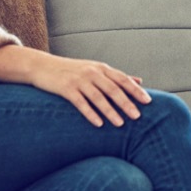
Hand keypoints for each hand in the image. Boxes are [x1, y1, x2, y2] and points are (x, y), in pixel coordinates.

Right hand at [31, 54, 151, 126]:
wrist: (42, 66)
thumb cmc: (72, 70)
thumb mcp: (95, 69)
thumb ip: (116, 76)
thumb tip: (139, 81)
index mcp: (101, 68)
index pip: (122, 79)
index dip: (135, 90)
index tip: (148, 101)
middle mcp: (91, 72)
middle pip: (113, 89)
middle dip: (126, 103)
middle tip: (137, 116)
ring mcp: (78, 80)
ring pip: (98, 97)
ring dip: (110, 111)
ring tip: (121, 124)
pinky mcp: (66, 89)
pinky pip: (81, 103)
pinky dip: (90, 113)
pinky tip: (99, 124)